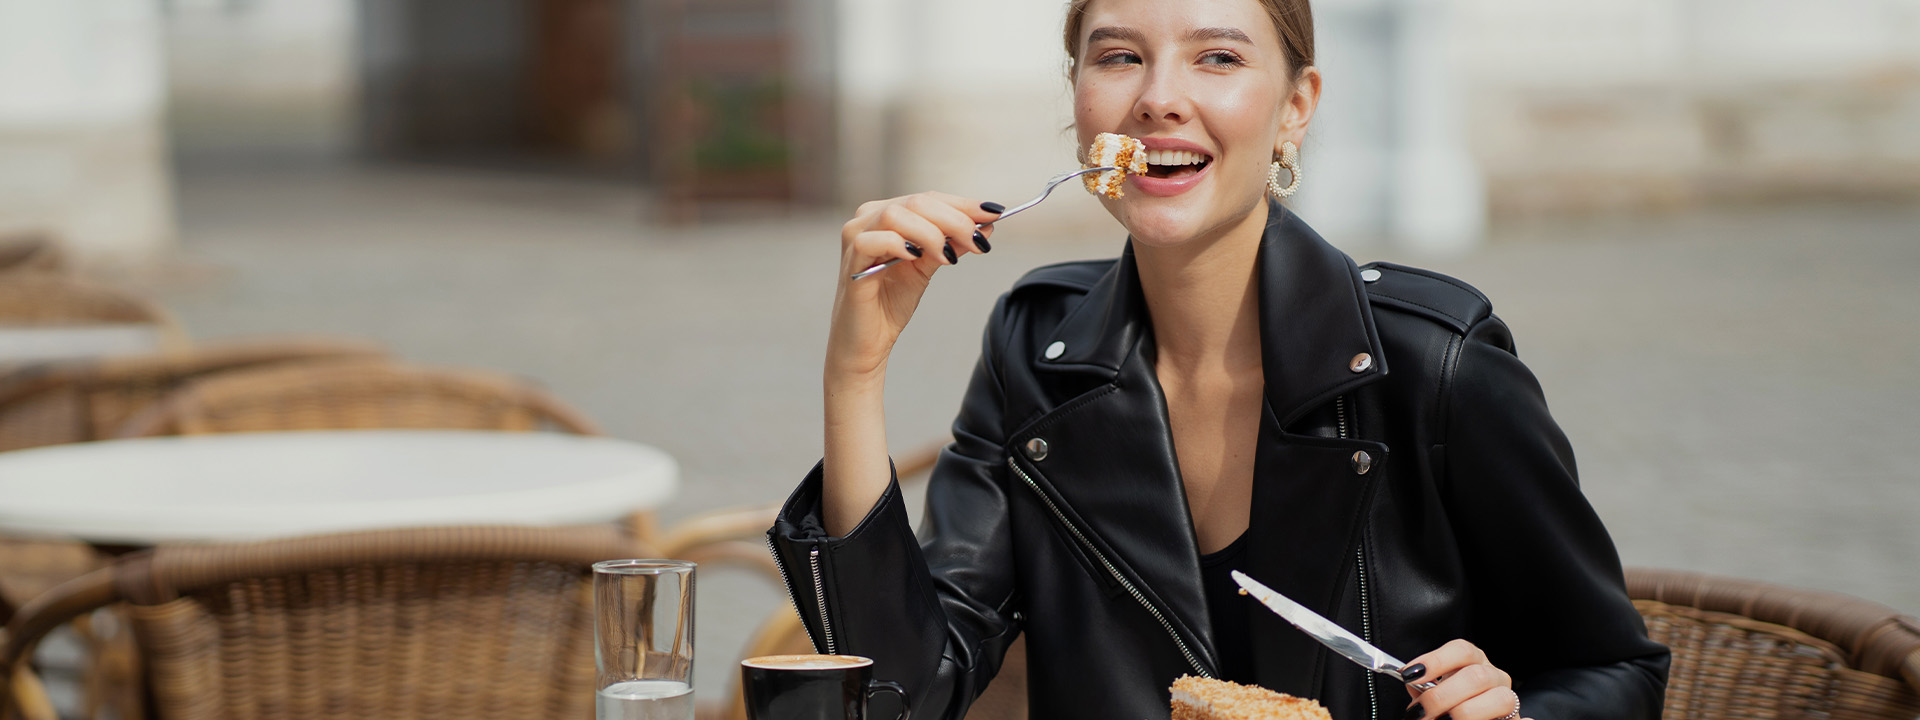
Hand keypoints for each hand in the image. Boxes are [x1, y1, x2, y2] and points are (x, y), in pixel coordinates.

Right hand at [826, 192, 1000, 382]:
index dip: (963, 205)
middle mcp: (868, 219)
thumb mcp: (930, 266)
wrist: (868, 341)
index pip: (928, 199)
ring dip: (930, 233)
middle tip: (977, 241)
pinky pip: (873, 241)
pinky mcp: (852, 262)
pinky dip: (900, 244)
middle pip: (916, 203)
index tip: (994, 214)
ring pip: (896, 215)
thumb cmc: (892, 301)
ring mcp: (855, 238)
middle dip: (954, 220)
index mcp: (886, 214)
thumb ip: (952, 243)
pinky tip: (917, 258)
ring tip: (947, 256)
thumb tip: (986, 226)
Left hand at [1400, 639, 1527, 719]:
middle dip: (1442, 697)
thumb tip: (1412, 683)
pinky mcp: (1517, 719)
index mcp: (1473, 662)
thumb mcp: (1436, 696)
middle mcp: (1494, 676)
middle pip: (1476, 676)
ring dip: (1466, 713)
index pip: (1461, 650)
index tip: (1409, 676)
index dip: (1435, 660)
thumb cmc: (1452, 708)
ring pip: (1499, 698)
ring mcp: (1509, 698)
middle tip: (1420, 714)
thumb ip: (1424, 690)